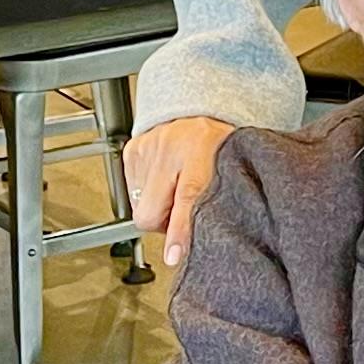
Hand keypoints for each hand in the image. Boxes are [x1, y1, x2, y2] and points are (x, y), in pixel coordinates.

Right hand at [128, 113, 229, 265]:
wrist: (203, 108)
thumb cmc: (221, 146)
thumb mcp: (231, 169)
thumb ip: (222, 201)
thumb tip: (209, 245)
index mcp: (203, 149)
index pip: (188, 196)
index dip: (180, 230)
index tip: (174, 256)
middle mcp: (172, 146)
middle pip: (151, 212)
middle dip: (163, 224)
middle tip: (181, 212)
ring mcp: (148, 148)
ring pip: (140, 208)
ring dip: (158, 207)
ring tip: (176, 188)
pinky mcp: (132, 150)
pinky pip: (132, 193)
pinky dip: (147, 193)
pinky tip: (164, 179)